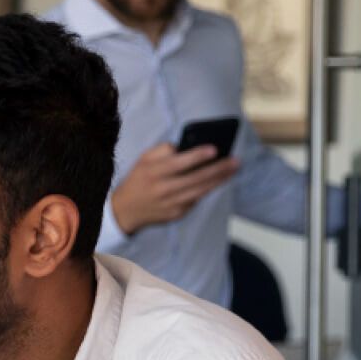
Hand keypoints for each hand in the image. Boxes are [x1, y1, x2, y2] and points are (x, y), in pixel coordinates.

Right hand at [110, 142, 240, 233]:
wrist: (126, 210)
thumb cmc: (138, 179)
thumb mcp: (143, 159)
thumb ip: (163, 150)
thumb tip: (187, 146)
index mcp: (153, 172)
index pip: (178, 163)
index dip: (197, 156)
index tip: (215, 149)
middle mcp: (163, 189)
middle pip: (195, 178)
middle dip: (218, 169)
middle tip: (235, 160)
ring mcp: (171, 204)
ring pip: (200, 190)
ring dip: (220, 180)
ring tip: (233, 169)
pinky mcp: (177, 214)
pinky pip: (197, 199)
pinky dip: (209, 189)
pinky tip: (220, 180)